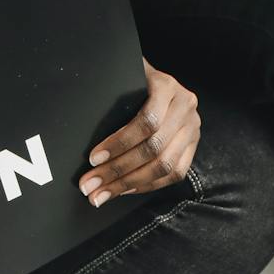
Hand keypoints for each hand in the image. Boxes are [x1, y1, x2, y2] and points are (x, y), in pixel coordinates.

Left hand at [78, 59, 201, 206]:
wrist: (159, 82)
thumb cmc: (132, 81)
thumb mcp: (122, 79)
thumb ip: (111, 95)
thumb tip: (81, 127)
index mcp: (167, 86)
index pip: (147, 121)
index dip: (119, 143)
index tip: (93, 159)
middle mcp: (185, 107)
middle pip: (154, 149)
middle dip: (118, 171)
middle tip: (90, 185)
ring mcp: (192, 128)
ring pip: (165, 167)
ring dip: (129, 184)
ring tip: (102, 194)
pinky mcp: (193, 146)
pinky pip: (174, 174)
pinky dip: (146, 185)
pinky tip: (123, 190)